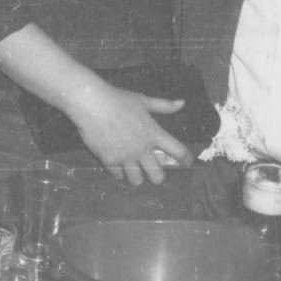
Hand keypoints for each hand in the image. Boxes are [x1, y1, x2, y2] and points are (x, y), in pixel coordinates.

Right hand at [68, 82, 193, 185]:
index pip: (177, 150)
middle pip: (158, 175)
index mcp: (153, 134)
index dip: (185, 159)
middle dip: (157, 176)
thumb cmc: (118, 100)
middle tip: (152, 171)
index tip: (187, 163)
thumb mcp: (143, 100)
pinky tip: (117, 165)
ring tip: (133, 171)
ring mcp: (126, 157)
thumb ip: (163, 106)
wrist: (92, 105)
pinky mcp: (110, 161)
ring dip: (137, 176)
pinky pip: (118, 175)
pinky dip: (118, 172)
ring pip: (137, 180)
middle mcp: (142, 149)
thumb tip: (182, 103)